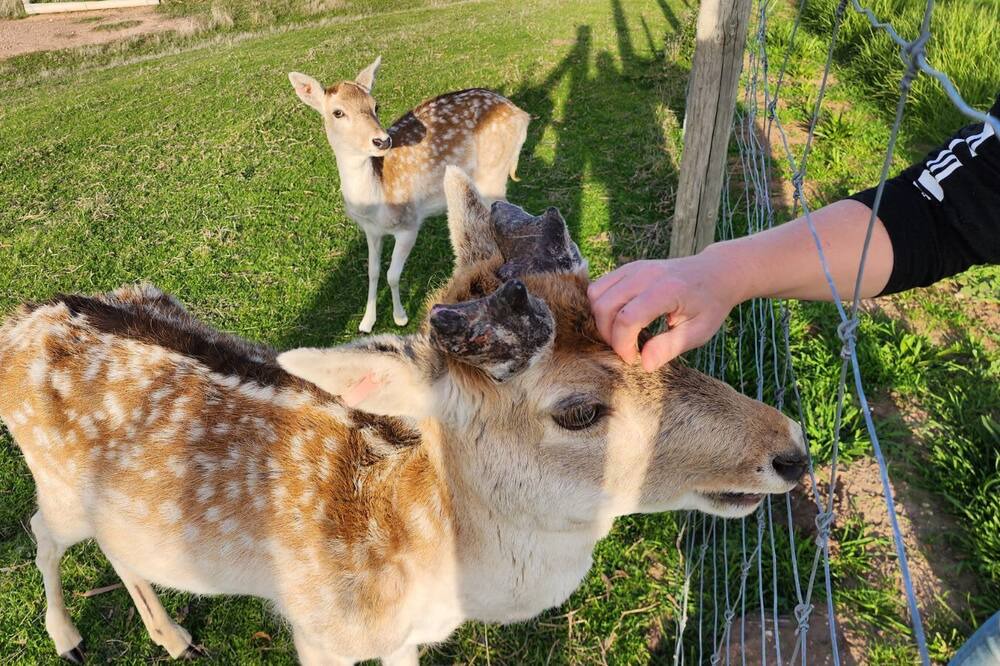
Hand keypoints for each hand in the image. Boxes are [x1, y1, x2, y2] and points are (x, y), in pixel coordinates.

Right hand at [587, 248, 744, 370]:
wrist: (717, 272)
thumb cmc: (710, 305)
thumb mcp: (699, 332)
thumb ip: (670, 347)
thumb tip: (644, 364)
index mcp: (666, 290)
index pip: (627, 318)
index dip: (622, 344)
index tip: (633, 358)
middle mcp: (645, 274)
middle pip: (604, 306)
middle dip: (608, 335)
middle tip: (627, 349)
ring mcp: (634, 268)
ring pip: (596, 294)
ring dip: (601, 320)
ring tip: (621, 335)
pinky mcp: (628, 268)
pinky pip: (600, 287)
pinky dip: (602, 306)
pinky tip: (620, 320)